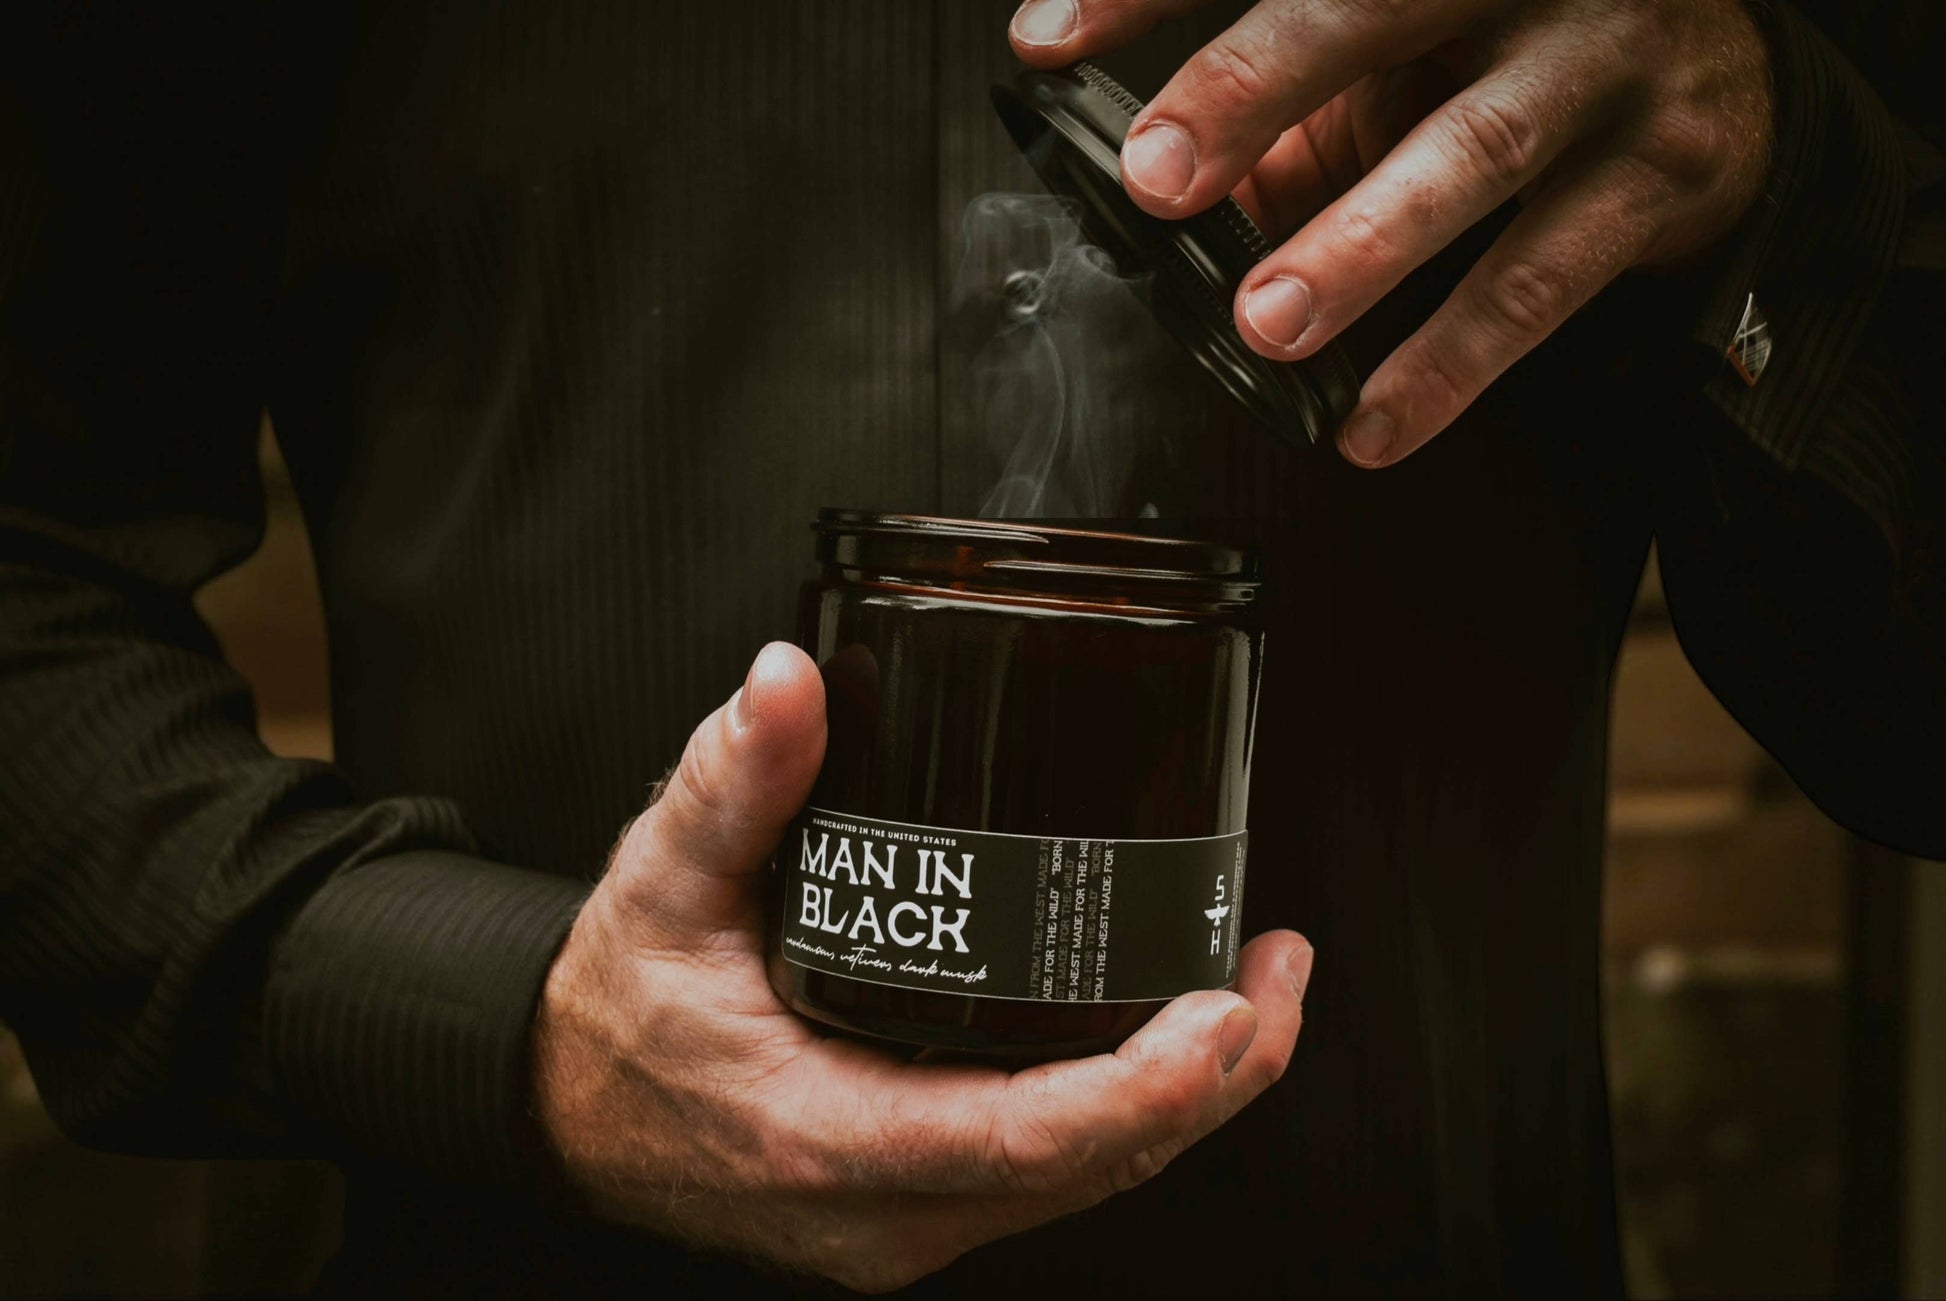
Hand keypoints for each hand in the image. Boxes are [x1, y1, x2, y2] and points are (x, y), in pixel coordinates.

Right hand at [531, 643, 1311, 1291]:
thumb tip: (790, 682)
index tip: (1225, 1009)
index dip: (1144, 1084)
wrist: (566, 1108)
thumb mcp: (660, 881)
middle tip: (1277, 972)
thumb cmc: (616, 1012)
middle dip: (1211, 1080)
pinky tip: (1172, 1043)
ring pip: (1087, 1183)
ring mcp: (907, 1222)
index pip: (1023, 1141)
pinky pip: (1052, 1178)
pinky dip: (1128, 1114)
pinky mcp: (920, 1208)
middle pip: (1093, 1170)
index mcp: (824, 1137)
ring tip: (1256, 991)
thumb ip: (732, 782)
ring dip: (1188, 1098)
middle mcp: (883, 1210)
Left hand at [1009, 0, 1772, 466]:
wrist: (1729, 75)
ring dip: (1360, 247)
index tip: (1044, 42)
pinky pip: (1545, 280)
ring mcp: (1602, 63)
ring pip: (1473, 155)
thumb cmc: (1511, 56)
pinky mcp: (1660, 173)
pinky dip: (1452, 362)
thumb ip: (1287, 113)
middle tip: (1157, 179)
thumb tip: (1159, 195)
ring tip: (1265, 326)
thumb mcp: (1394, 59)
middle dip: (1253, 89)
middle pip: (1374, 8)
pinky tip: (1371, 426)